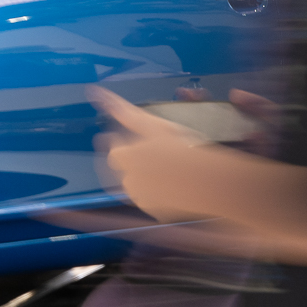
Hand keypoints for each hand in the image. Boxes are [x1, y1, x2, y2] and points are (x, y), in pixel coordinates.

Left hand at [91, 86, 237, 223]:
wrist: (211, 183)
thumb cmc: (184, 148)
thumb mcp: (154, 125)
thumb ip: (123, 111)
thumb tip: (95, 92)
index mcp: (122, 157)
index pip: (113, 147)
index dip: (127, 140)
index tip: (142, 137)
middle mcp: (126, 181)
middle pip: (122, 168)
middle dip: (134, 159)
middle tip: (158, 152)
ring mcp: (141, 200)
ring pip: (136, 185)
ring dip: (144, 176)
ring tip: (167, 167)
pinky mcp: (156, 214)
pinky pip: (152, 201)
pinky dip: (158, 193)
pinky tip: (174, 183)